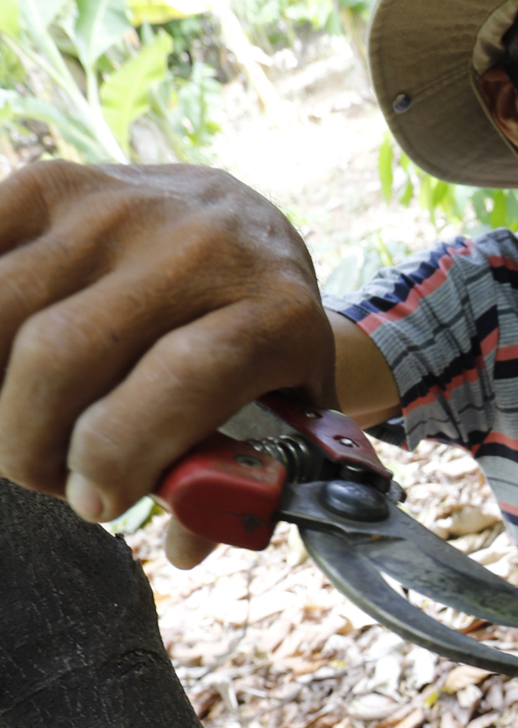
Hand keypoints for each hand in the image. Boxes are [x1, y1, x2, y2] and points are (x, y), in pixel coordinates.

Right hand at [0, 161, 334, 564]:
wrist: (249, 229)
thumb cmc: (254, 342)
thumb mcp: (280, 413)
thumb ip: (236, 485)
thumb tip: (184, 542)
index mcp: (272, 314)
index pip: (181, 379)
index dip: (119, 454)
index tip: (94, 500)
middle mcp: (197, 250)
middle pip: (65, 352)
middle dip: (30, 441)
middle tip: (43, 474)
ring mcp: (119, 209)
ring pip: (3, 308)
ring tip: (16, 428)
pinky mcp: (54, 186)